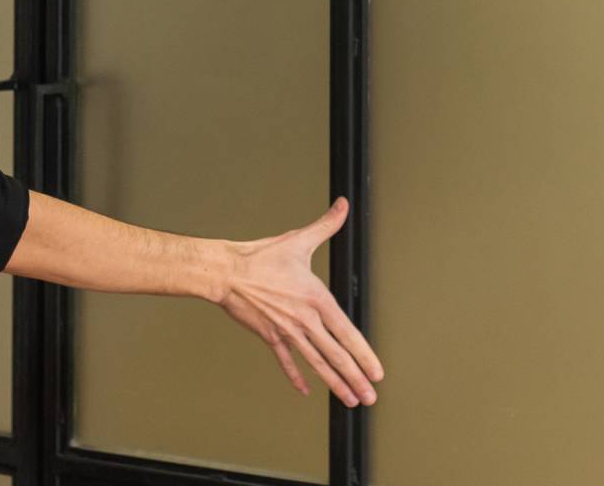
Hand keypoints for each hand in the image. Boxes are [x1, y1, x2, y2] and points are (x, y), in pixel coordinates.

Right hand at [213, 197, 384, 406]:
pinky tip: (307, 390)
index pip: (347, 333)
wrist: (226, 272)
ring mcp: (287, 331)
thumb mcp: (299, 240)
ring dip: (334, 383)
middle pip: (335, 356)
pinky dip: (297, 376)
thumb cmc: (262, 256)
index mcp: (317, 299)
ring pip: (316, 363)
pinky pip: (287, 360)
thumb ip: (326, 225)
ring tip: (349, 398)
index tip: (377, 372)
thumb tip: (344, 205)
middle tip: (369, 398)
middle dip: (355, 379)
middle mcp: (305, 320)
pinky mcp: (270, 336)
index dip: (364, 355)